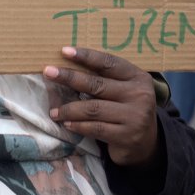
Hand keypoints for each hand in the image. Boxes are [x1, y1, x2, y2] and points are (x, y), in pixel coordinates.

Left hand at [44, 46, 159, 167]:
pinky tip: (67, 123)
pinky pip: (96, 128)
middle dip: (69, 77)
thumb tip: (68, 65)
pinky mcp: (127, 136)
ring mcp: (135, 116)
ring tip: (54, 111)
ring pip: (93, 109)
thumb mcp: (124, 89)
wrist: (146, 143)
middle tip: (48, 73)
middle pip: (97, 84)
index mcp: (138, 77)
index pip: (109, 63)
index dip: (86, 56)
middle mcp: (139, 95)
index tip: (64, 51)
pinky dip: (78, 125)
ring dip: (69, 109)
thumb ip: (105, 78)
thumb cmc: (126, 109)